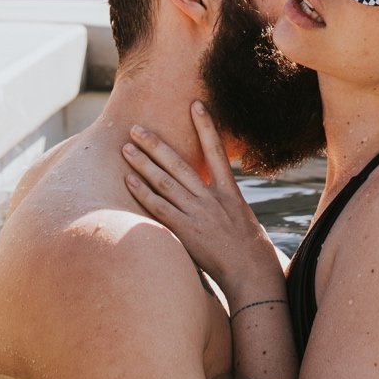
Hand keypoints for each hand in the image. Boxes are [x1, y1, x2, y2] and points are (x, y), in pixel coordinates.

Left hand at [122, 104, 285, 303]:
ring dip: (143, 164)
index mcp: (229, 192)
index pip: (216, 151)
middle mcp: (211, 199)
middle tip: (136, 127)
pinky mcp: (186, 232)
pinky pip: (160, 208)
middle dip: (156, 144)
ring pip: (165, 183)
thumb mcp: (242, 218)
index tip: (196, 104)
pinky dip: (143, 192)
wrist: (253, 274)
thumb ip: (222, 202)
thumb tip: (207, 192)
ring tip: (126, 148)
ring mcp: (197, 214)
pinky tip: (129, 180)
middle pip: (179, 164)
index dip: (206, 126)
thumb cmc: (250, 250)